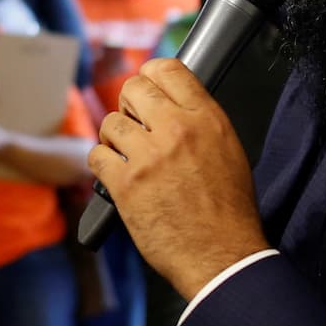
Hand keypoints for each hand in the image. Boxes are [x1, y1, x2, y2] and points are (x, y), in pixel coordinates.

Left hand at [88, 59, 269, 299]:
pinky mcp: (125, 183)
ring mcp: (149, 156)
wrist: (221, 256)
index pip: (167, 69)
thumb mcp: (228, 151)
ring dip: (114, 139)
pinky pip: (97, 155)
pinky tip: (116, 177)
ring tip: (127, 157)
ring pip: (110, 122)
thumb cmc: (228, 212)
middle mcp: (177, 130)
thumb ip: (199, 122)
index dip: (150, 77)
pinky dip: (102, 165)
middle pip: (132, 88)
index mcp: (206, 119)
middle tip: (135, 127)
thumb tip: (171, 104)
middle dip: (129, 106)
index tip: (145, 90)